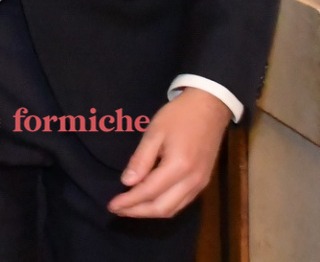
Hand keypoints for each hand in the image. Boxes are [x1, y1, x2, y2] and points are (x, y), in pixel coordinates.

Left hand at [108, 87, 232, 218]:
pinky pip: (182, 203)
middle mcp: (193, 181)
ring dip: (150, 212)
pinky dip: (164, 207)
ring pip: (173, 209)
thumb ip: (141, 159)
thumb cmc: (179, 116)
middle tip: (116, 210)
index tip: (111, 205)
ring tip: (129, 208)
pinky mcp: (203, 182)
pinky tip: (149, 201)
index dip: (129, 202)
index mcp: (179, 167)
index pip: (149, 192)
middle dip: (137, 212)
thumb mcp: (154, 132)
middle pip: (163, 208)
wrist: (210, 108)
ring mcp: (201, 184)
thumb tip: (127, 183)